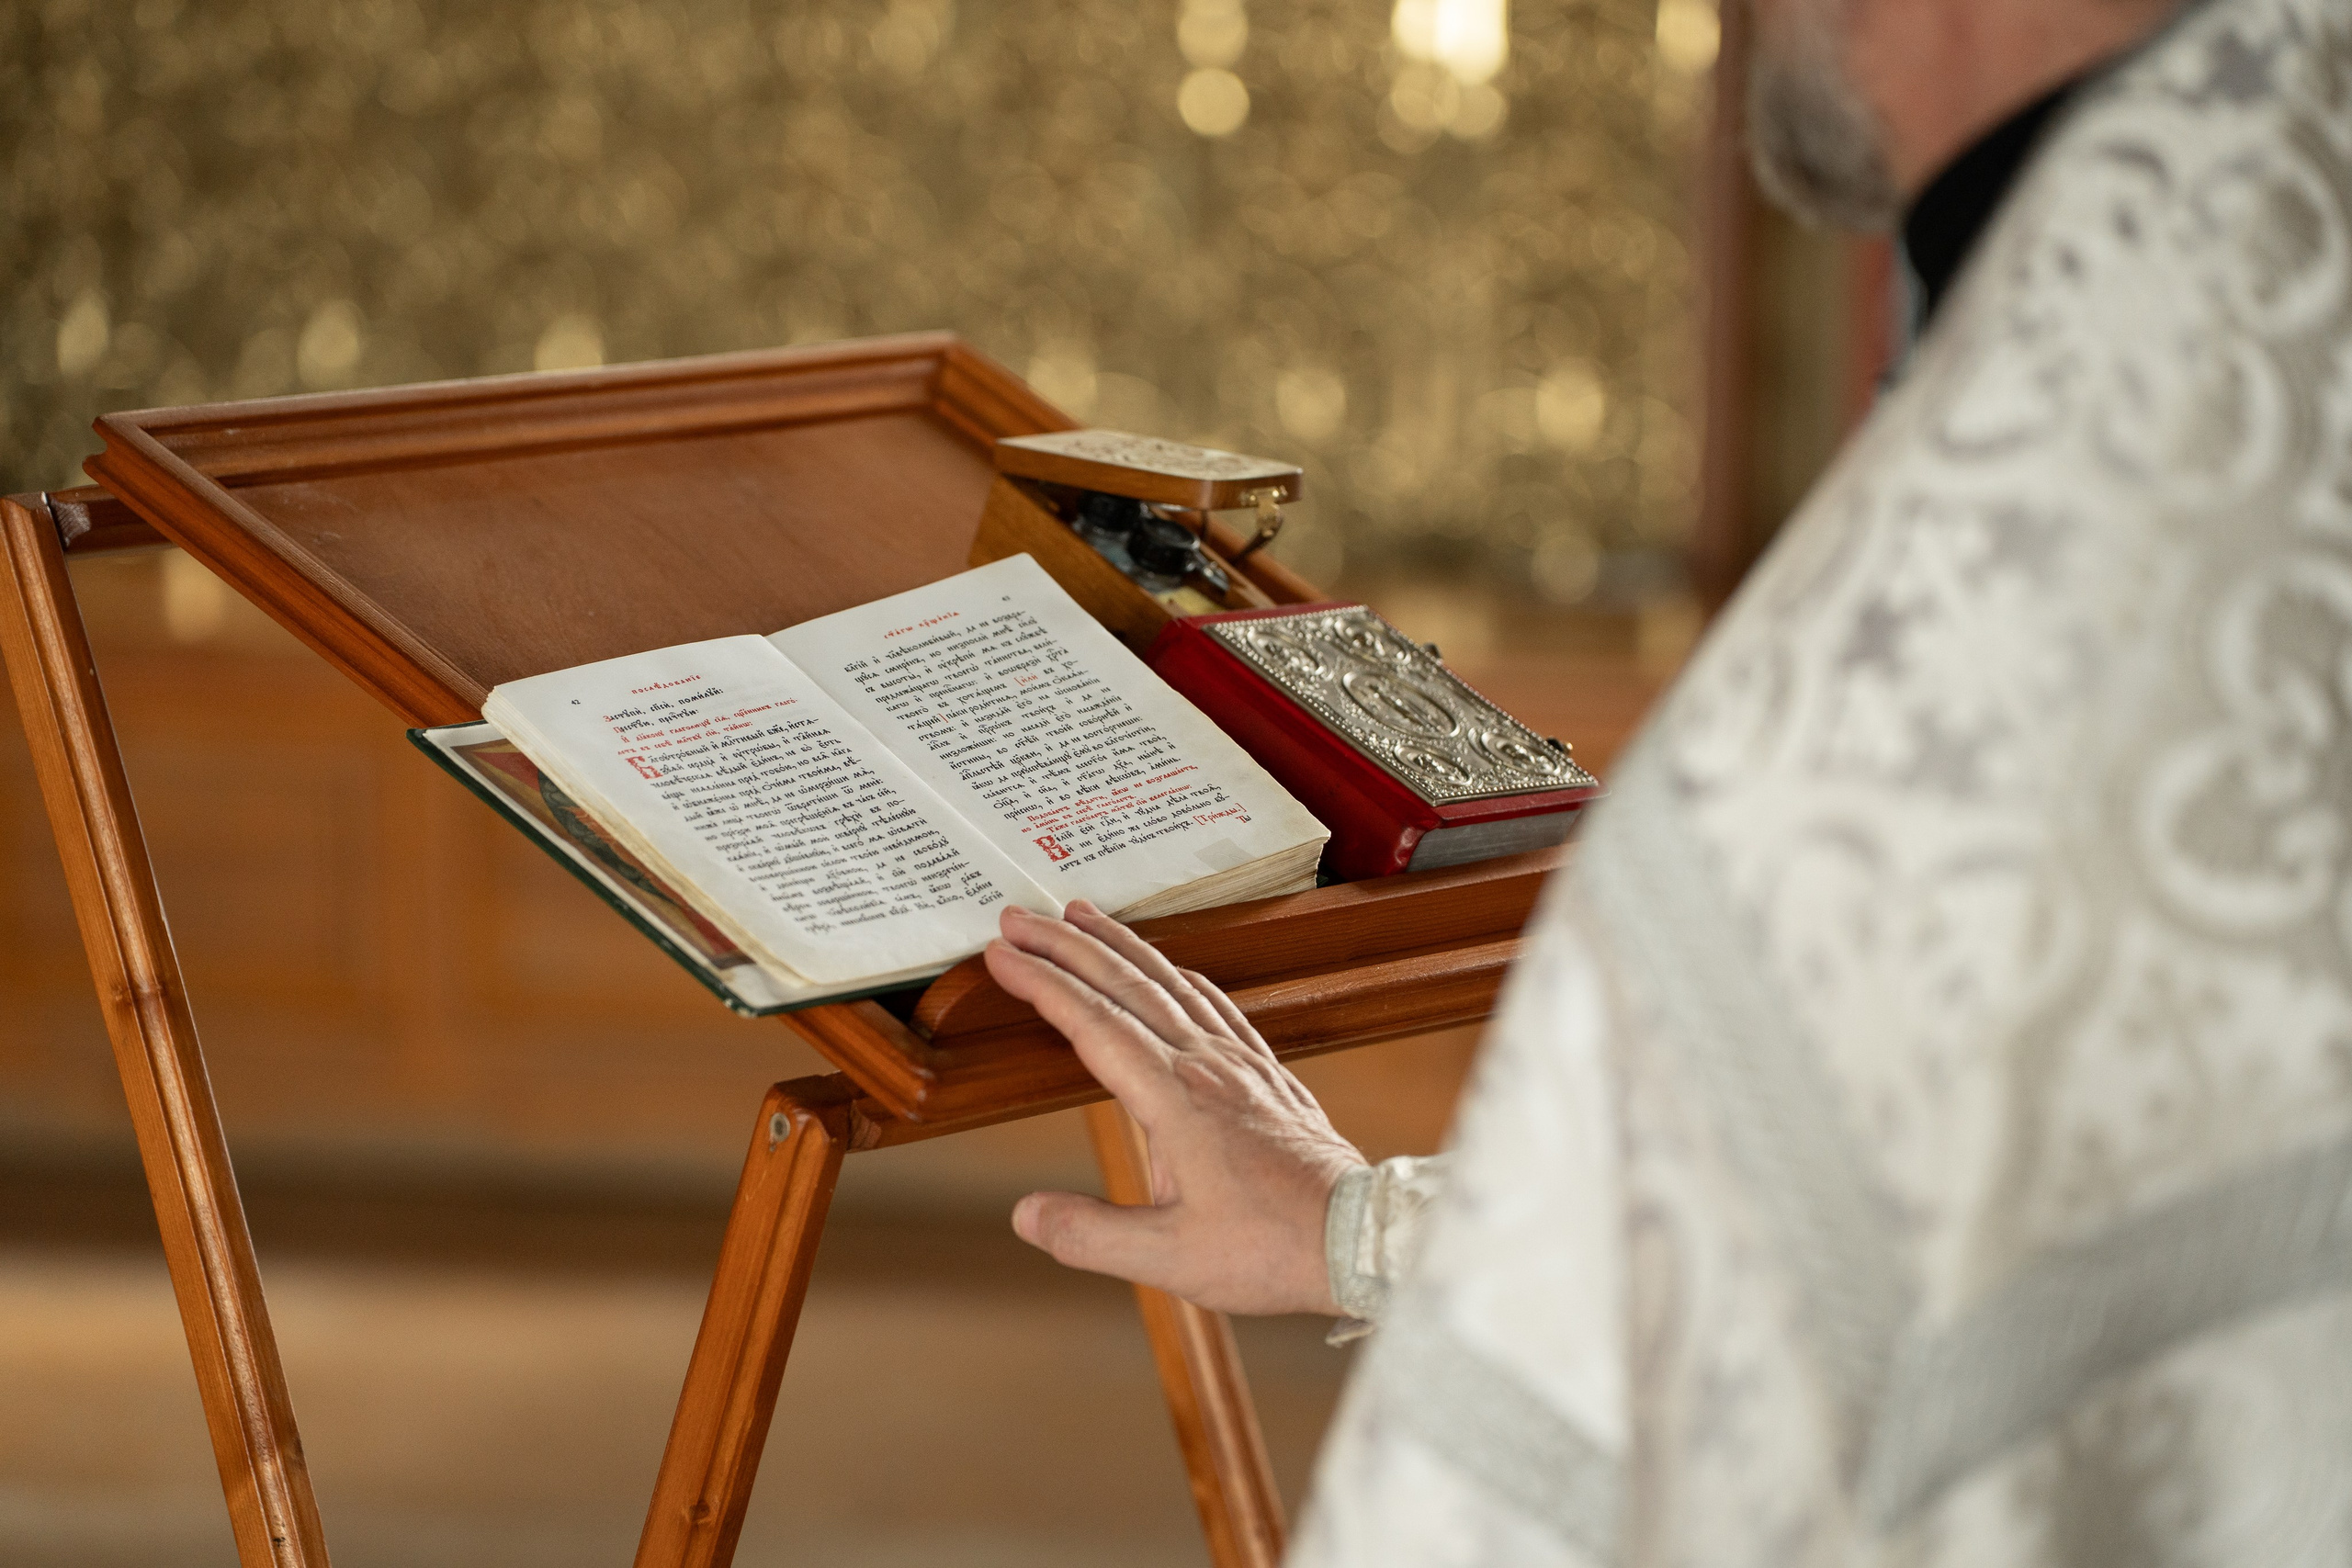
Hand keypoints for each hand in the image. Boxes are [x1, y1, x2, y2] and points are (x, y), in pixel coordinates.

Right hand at [984, 900, 1366, 1315]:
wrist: (1359, 1238)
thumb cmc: (1272, 1249)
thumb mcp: (1169, 1258)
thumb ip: (1090, 1233)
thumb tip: (1025, 1214)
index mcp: (1176, 1100)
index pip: (1094, 1024)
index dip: (1044, 984)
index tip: (1004, 954)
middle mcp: (1208, 1067)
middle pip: (1126, 985)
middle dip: (1067, 945)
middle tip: (1020, 918)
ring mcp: (1241, 1064)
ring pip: (1171, 982)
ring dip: (1120, 945)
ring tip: (1081, 916)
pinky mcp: (1267, 1073)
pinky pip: (1216, 1003)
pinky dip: (1179, 974)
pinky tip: (1172, 968)